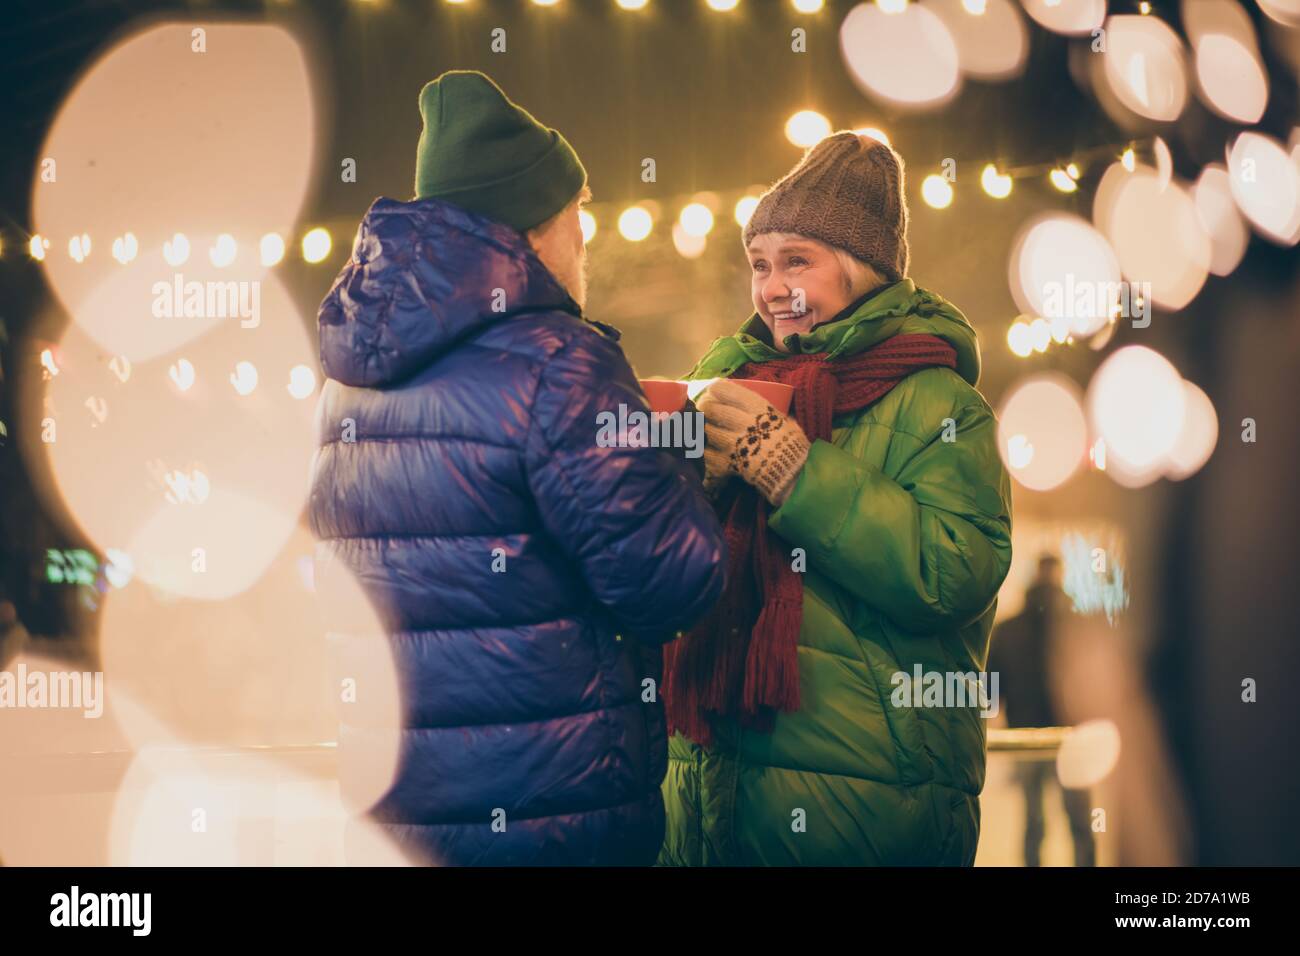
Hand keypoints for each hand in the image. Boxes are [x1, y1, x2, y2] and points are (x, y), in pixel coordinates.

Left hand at [697, 378, 810, 506]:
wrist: (793, 472)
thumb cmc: (790, 443)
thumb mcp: (782, 418)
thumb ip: (764, 409)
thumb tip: (748, 401)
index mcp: (756, 407)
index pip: (723, 389)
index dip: (714, 390)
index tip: (712, 393)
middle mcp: (742, 422)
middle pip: (709, 408)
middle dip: (704, 408)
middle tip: (705, 411)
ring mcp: (733, 442)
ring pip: (705, 430)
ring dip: (702, 430)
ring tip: (705, 431)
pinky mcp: (728, 462)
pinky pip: (705, 453)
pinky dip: (703, 452)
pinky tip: (707, 450)